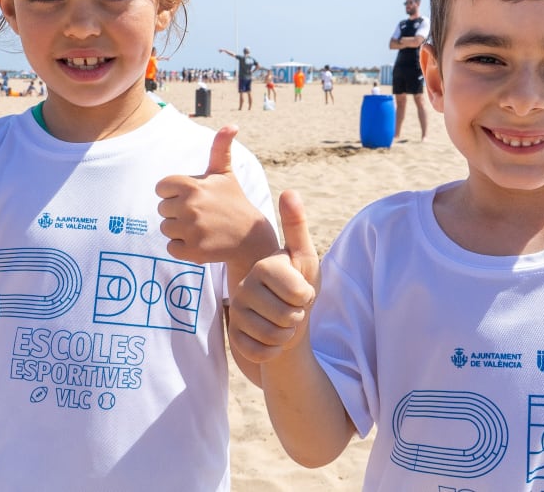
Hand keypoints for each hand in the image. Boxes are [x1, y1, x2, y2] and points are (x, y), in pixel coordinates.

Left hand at [156, 125, 273, 265]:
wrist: (250, 237)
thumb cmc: (233, 201)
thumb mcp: (225, 174)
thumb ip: (221, 147)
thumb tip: (231, 125)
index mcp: (192, 185)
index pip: (161, 188)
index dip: (174, 192)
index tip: (192, 197)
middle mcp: (190, 206)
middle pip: (162, 209)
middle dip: (177, 212)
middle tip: (200, 214)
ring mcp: (191, 230)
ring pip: (166, 229)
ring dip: (179, 231)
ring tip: (201, 228)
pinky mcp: (193, 251)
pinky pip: (171, 248)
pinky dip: (182, 248)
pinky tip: (200, 242)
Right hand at [228, 190, 319, 362]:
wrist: (285, 320)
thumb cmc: (299, 286)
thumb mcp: (305, 257)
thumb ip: (297, 227)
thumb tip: (289, 190)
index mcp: (263, 267)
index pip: (299, 292)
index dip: (308, 296)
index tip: (301, 290)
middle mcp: (244, 287)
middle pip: (288, 316)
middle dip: (299, 317)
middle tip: (292, 309)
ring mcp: (237, 313)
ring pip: (275, 336)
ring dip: (288, 335)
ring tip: (284, 322)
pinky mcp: (235, 337)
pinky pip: (261, 352)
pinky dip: (275, 351)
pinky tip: (273, 339)